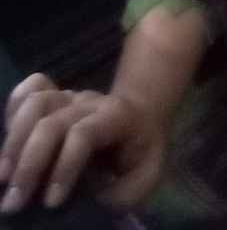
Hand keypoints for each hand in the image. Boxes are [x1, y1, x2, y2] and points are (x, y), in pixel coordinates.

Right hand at [0, 72, 164, 214]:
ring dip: (14, 142)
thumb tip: (89, 200)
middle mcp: (89, 102)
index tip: (51, 203)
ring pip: (36, 103)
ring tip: (3, 177)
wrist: (141, 115)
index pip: (83, 134)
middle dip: (30, 165)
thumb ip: (123, 191)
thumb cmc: (141, 150)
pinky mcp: (55, 97)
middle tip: (14, 202)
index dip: (64, 167)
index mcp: (116, 117)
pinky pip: (29, 89)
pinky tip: (7, 143)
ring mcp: (70, 96)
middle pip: (52, 123)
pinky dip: (13, 110)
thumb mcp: (147, 175)